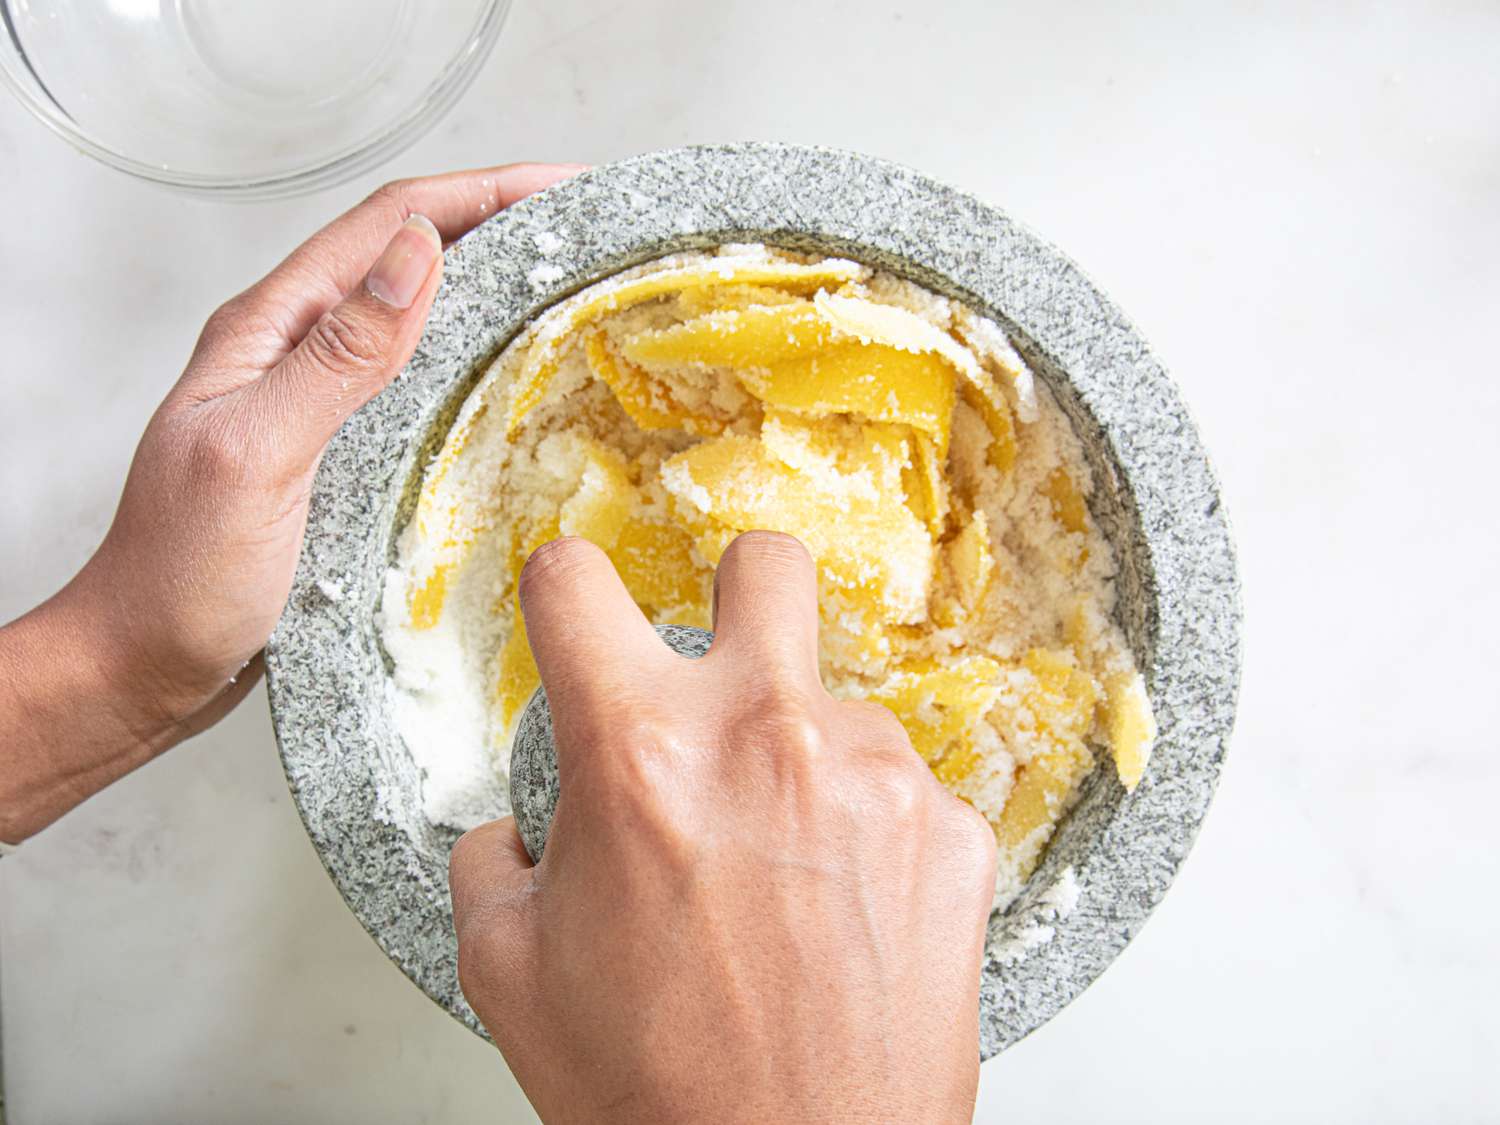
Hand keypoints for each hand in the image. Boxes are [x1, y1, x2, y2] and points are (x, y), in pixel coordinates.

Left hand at [0, 163, 583, 840]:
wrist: (141, 667)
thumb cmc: (179, 575)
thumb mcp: (257, 456)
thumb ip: (336, 358)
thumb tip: (419, 254)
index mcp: (270, 331)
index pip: (386, 226)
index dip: (480, 193)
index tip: (565, 188)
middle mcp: (296, 353)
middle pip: (409, 259)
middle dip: (500, 228)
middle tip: (588, 237)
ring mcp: (321, 405)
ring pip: (419, 323)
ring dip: (494, 294)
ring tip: (571, 295)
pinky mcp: (343, 456)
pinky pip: (420, 390)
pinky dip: (475, 368)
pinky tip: (516, 390)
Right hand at [450, 532, 996, 1123]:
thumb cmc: (659, 1091)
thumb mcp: (508, 968)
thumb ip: (495, 856)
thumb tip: (522, 825)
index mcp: (641, 750)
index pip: (576, 582)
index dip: (562, 588)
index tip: (576, 607)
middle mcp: (767, 736)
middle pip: (767, 563)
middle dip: (736, 597)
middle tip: (722, 676)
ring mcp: (876, 776)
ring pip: (836, 702)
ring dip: (803, 756)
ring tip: (781, 868)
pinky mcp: (951, 830)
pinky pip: (901, 787)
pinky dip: (868, 828)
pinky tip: (841, 907)